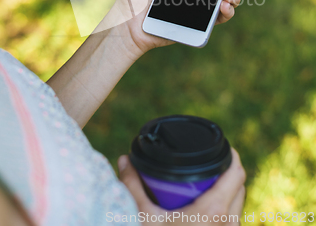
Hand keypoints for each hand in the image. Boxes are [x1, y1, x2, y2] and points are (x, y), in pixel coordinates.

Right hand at [118, 149, 245, 225]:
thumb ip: (132, 184)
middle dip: (229, 169)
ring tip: (209, 178)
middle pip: (240, 185)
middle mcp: (228, 223)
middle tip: (212, 159)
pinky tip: (207, 203)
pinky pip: (232, 217)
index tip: (223, 145)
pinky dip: (225, 205)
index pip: (237, 174)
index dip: (233, 155)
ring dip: (228, 188)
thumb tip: (124, 158)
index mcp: (214, 211)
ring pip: (238, 203)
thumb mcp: (142, 216)